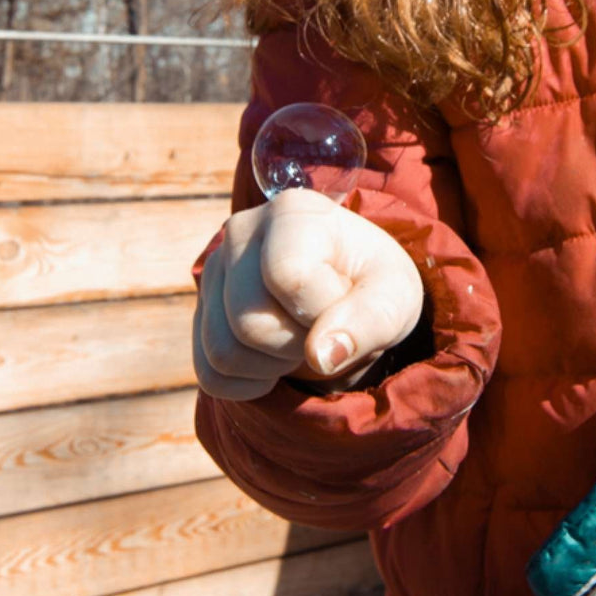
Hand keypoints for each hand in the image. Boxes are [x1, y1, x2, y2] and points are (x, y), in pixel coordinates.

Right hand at [193, 188, 423, 400]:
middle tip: (324, 328)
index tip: (346, 302)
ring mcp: (214, 271)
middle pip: (248, 321)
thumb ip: (370, 320)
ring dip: (273, 366)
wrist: (349, 291)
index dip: (322, 311)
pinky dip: (248, 383)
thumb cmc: (373, 284)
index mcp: (293, 212)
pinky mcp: (201, 310)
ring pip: (223, 351)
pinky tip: (276, 359)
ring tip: (301, 339)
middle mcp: (240, 231)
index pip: (289, 278)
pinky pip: (209, 373)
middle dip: (296, 344)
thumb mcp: (394, 296)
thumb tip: (320, 355)